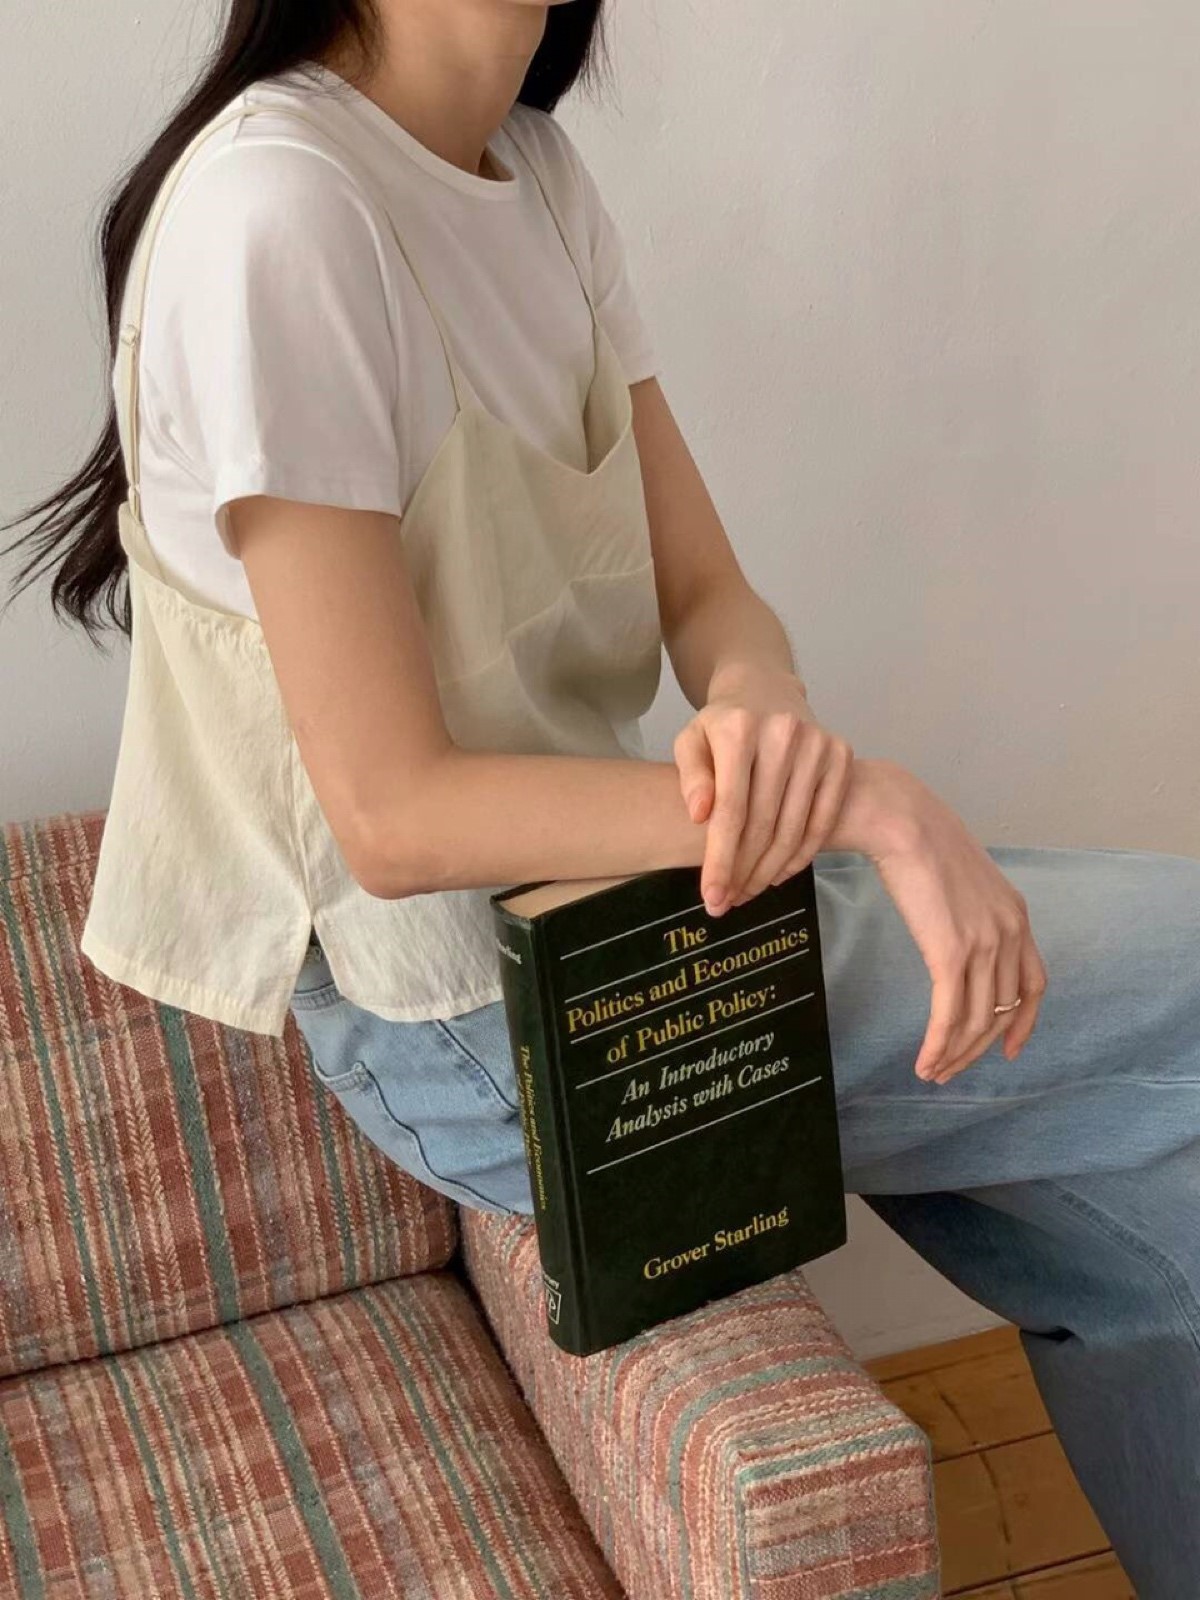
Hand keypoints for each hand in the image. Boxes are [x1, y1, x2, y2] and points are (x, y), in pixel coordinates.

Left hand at [673, 664, 855, 915]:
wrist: (765, 688)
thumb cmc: (722, 725)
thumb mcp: (691, 740)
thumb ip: (691, 776)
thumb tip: (700, 815)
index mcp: (739, 729)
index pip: (731, 809)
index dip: (721, 858)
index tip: (712, 896)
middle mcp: (783, 733)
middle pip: (763, 824)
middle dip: (743, 871)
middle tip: (728, 903)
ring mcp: (818, 744)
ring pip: (794, 827)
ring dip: (770, 870)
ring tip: (748, 892)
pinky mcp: (841, 755)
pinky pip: (823, 819)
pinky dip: (801, 854)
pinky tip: (779, 874)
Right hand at [859, 763, 1048, 1082]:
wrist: (902, 821)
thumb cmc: (920, 841)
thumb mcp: (963, 879)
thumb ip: (971, 911)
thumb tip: (953, 934)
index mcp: (1016, 916)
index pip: (1033, 986)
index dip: (1024, 1024)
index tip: (1008, 1050)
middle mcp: (1009, 934)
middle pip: (1003, 1011)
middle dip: (977, 1049)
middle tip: (952, 1070)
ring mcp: (983, 945)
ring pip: (977, 1020)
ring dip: (954, 1054)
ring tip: (931, 1071)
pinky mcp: (950, 953)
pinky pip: (949, 1015)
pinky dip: (937, 1045)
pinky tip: (923, 1062)